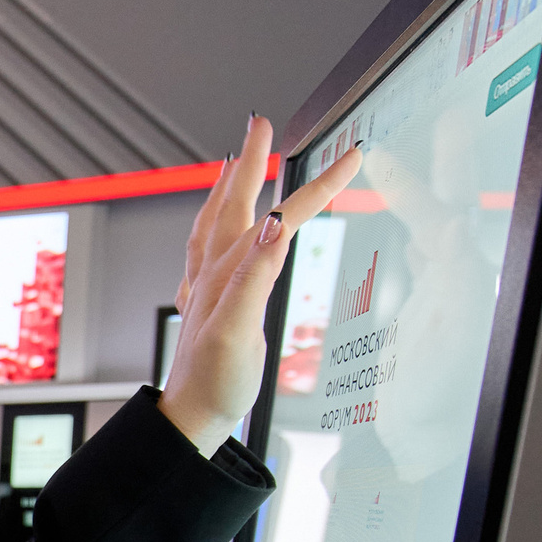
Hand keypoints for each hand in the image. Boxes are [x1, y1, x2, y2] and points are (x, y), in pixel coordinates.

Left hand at [160, 118, 364, 444]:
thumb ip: (256, 275)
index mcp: (227, 272)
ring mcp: (204, 287)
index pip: (281, 216)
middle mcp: (211, 272)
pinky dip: (213, 231)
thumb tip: (276, 225)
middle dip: (252, 160)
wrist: (189, 418)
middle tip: (261, 124)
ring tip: (232, 164)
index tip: (352, 156)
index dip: (319, 186)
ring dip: (226, 189)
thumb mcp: (238, 329)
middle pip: (233, 203)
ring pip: (213, 223)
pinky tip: (213, 237)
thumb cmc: (214, 381)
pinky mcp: (203, 305)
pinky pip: (205, 254)